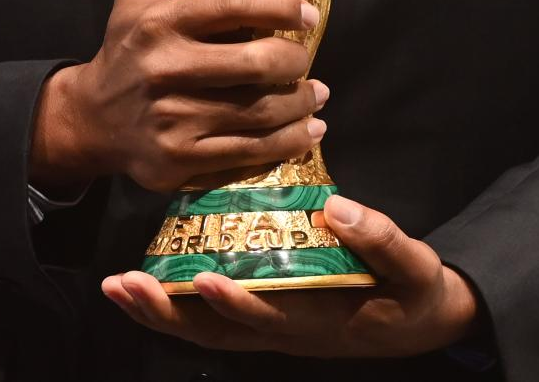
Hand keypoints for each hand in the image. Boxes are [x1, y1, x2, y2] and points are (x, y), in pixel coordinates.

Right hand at [31, 0, 328, 191]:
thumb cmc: (125, 46)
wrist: (91, 120)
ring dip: (301, 104)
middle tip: (307, 58)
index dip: (278, 7)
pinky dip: (288, 142)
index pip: (230, 6)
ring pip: (259, 112)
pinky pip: (249, 153)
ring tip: (316, 94)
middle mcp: (164, 71)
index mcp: (157, 23)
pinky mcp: (180, 161)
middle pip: (255, 64)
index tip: (307, 12)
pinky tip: (307, 130)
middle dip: (295, 61)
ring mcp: (172, 121)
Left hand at [101, 195, 480, 357]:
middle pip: (218, 330)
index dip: (235, 302)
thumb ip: (382, 239)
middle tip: (125, 285)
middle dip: (168, 311)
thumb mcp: (415, 268)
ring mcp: (271, 327)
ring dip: (159, 311)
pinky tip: (145, 285)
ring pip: (206, 330)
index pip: (269, 315)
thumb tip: (337, 207)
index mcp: (320, 318)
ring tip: (117, 287)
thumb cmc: (414, 293)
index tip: (203, 278)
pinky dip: (175, 307)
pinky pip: (212, 320)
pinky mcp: (264, 317)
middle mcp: (285, 329)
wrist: (421, 320)